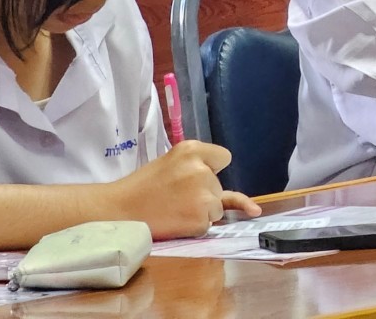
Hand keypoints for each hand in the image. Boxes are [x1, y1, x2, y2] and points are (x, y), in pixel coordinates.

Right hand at [98, 140, 261, 238]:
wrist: (120, 211)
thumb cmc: (144, 187)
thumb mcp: (172, 165)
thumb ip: (206, 172)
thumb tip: (254, 209)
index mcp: (191, 149)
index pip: (223, 157)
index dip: (209, 170)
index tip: (191, 175)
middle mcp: (201, 169)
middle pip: (218, 186)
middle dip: (202, 193)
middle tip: (172, 195)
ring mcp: (203, 194)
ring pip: (216, 207)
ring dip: (200, 211)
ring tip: (172, 207)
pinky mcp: (200, 217)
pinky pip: (208, 224)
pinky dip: (195, 226)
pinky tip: (175, 220)